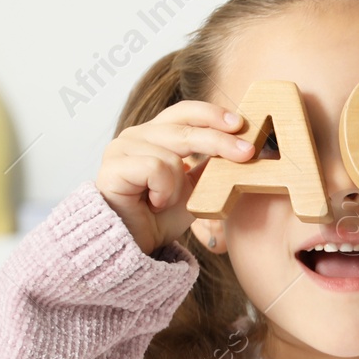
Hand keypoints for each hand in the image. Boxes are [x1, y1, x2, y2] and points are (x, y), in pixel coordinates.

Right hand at [96, 100, 255, 254]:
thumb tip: (242, 146)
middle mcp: (136, 135)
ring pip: (172, 155)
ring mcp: (120, 149)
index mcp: (155, 134)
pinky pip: (155, 169)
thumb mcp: (195, 187)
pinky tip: (153, 203)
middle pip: (184, 128)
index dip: (212, 115)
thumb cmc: (161, 217)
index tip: (240, 124)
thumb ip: (210, 165)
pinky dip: (163, 191)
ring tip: (165, 201)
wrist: (135, 246)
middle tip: (247, 153)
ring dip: (179, 185)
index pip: (185, 112)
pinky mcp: (112, 168)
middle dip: (219, 141)